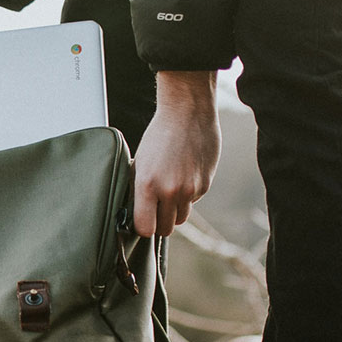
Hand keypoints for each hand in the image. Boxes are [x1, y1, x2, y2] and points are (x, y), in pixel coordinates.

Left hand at [133, 70, 219, 237]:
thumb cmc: (158, 135)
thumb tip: (137, 213)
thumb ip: (139, 190)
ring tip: (169, 191)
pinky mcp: (205, 185)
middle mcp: (170, 191)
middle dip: (159, 222)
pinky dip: (187, 195)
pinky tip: (183, 175)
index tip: (142, 220)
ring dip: (174, 211)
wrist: (187, 112)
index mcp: (147, 185)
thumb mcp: (139, 162)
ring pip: (180, 218)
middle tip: (155, 209)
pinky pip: (193, 202)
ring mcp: (190, 189)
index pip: (145, 228)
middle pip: (164, 229)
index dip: (142, 227)